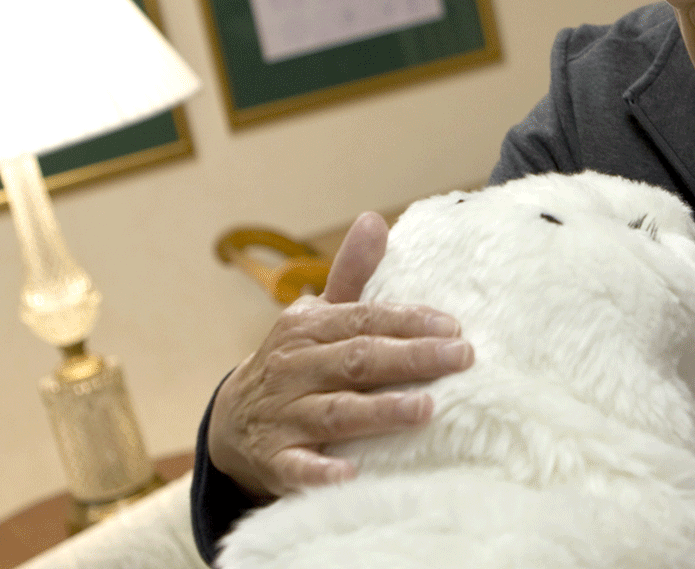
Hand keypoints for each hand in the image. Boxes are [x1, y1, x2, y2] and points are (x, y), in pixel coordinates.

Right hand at [207, 211, 474, 498]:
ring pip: (335, 412)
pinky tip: (351, 476)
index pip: (365, 321)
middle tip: (461, 358)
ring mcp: (281, 416)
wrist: (233, 421)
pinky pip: (296, 467)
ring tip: (426, 409)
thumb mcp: (318, 317)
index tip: (454, 327)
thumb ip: (352, 274)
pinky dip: (320, 473)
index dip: (409, 322)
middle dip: (411, 359)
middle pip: (357, 361)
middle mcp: (293, 368)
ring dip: (380, 411)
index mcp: (308, 328)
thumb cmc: (298, 362)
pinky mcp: (274, 461)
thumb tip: (375, 218)